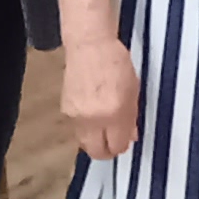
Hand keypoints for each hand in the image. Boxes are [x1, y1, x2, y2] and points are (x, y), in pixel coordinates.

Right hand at [58, 35, 143, 160]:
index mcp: (114, 113)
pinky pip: (77, 129)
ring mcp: (77, 116)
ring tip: (104, 127)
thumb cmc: (116, 62)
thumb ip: (131, 117)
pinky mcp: (65, 110)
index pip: (117, 146)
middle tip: (114, 143)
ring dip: (95, 140)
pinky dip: (87, 128)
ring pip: (85, 143)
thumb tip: (130, 137)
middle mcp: (93, 119)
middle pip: (97, 152)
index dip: (122, 146)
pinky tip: (94, 115)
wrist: (89, 46)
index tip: (125, 141)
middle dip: (107, 151)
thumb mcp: (133, 90)